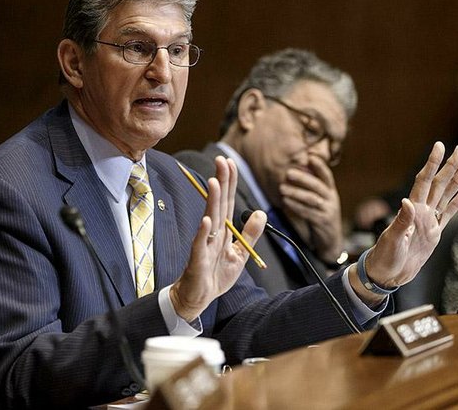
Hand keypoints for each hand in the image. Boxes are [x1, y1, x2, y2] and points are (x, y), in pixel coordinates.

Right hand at [170, 156, 265, 320]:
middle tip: (221, 160)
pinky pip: (200, 244)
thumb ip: (250, 234)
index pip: (229, 202)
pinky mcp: (198, 260)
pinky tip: (206, 220)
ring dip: (212, 200)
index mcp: (223, 231)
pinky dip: (203, 232)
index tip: (230, 162)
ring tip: (214, 182)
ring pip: (210, 219)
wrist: (197, 297)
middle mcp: (212, 233)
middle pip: (219, 204)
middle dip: (221, 182)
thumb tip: (260, 212)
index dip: (230, 182)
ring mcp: (204, 244)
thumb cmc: (216, 275)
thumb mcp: (240, 254)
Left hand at [280, 155, 343, 262]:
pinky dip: (296, 206)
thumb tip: (296, 171)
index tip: (310, 156)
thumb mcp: (320, 200)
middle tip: (288, 172)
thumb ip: (312, 188)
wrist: (330, 240)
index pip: (326, 175)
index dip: (319, 165)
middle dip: (303, 178)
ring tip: (282, 188)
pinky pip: (308, 212)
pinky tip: (286, 202)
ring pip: (312, 199)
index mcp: (330, 191)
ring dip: (296, 192)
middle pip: (318, 185)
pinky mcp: (323, 222)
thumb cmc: (321, 216)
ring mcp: (328, 211)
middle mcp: (331, 199)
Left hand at [349, 142, 457, 304]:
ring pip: (444, 197)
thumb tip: (407, 202)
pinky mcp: (433, 235)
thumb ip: (402, 222)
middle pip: (438, 184)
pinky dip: (454, 205)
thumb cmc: (384, 257)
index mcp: (411, 211)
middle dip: (448, 166)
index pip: (424, 181)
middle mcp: (420, 212)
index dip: (432, 164)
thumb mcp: (392, 240)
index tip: (439, 146)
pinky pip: (446, 216)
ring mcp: (428, 222)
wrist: (387, 274)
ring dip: (454, 182)